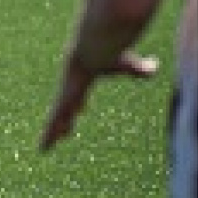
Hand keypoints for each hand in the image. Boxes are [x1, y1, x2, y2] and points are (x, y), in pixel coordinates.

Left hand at [40, 51, 157, 151]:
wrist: (93, 49)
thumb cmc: (111, 53)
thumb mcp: (129, 64)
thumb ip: (140, 69)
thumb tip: (155, 66)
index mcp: (84, 77)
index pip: (80, 93)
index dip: (79, 102)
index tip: (79, 110)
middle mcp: (71, 87)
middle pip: (67, 106)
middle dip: (64, 119)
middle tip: (62, 132)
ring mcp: (65, 95)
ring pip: (56, 118)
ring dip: (51, 132)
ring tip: (44, 147)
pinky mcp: (62, 101)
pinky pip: (52, 123)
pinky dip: (48, 136)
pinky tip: (42, 148)